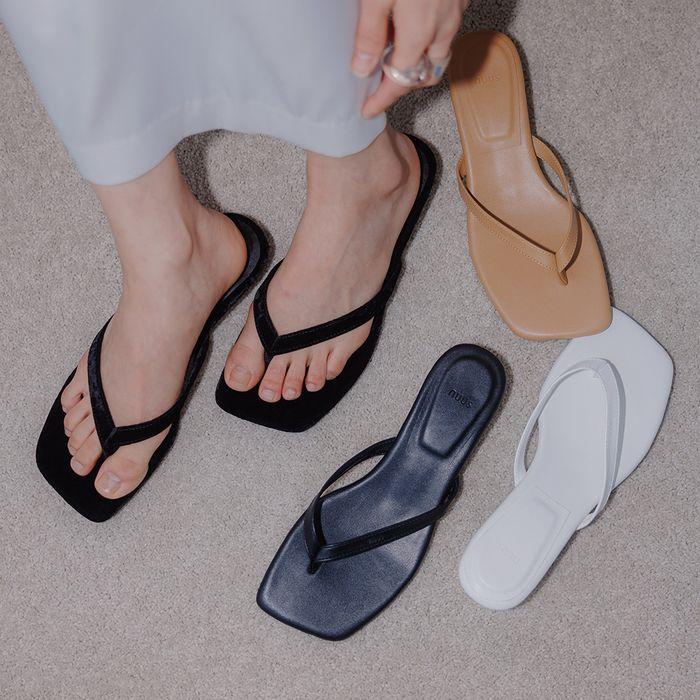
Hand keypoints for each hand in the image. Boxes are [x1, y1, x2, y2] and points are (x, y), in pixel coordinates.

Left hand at [352, 0, 468, 117]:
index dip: (382, 99)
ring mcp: (456, 12)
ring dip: (421, 63)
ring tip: (395, 56)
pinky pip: (447, 30)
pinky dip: (431, 38)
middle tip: (380, 85)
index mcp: (420, 33)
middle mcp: (443, 27)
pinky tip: (412, 24)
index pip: (400, 82)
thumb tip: (362, 69)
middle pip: (425, 75)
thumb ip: (370, 33)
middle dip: (403, 85)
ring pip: (440, 54)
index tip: (369, 109)